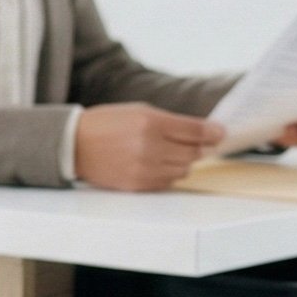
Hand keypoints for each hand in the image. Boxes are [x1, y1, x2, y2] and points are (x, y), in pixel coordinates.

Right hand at [74, 103, 223, 190]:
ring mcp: (144, 168)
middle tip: (199, 144)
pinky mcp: (138, 184)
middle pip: (193, 153)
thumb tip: (203, 133)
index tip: (221, 133)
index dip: (212, 133)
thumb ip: (171, 122)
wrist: (74, 145)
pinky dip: (169, 173)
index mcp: (150, 122)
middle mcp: (149, 146)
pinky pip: (168, 182)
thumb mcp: (139, 111)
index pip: (194, 131)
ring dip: (183, 162)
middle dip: (200, 148)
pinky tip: (157, 164)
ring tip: (169, 153)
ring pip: (183, 170)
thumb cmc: (107, 124)